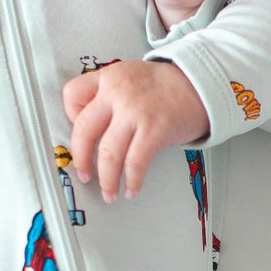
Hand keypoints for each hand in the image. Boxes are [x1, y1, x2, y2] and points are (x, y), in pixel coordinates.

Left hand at [61, 59, 208, 201]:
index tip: (79, 136)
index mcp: (108, 77)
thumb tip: (92, 132)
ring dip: (106, 179)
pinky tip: (132, 188)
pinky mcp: (155, 129)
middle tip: (84, 175)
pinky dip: (132, 180)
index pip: (72, 95)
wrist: (200, 85)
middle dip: (81, 159)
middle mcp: (117, 93)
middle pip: (84, 130)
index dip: (69, 117)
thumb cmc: (165, 86)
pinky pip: (135, 162)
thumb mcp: (130, 77)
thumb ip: (108, 96)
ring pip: (108, 152)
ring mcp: (136, 112)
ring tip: (109, 192)